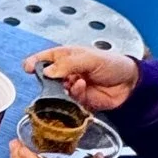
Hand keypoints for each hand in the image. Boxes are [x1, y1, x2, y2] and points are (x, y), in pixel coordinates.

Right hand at [24, 44, 139, 111]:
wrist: (130, 84)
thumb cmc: (113, 65)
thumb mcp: (90, 58)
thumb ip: (68, 64)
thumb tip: (48, 72)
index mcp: (68, 56)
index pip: (46, 58)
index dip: (35, 62)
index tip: (27, 67)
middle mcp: (67, 72)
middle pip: (48, 77)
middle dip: (49, 79)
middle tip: (54, 79)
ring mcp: (72, 87)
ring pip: (57, 91)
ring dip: (64, 88)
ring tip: (76, 82)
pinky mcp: (79, 101)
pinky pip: (69, 100)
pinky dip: (75, 94)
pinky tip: (83, 87)